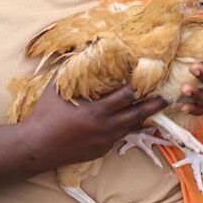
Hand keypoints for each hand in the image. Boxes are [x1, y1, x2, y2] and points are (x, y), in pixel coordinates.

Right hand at [20, 81, 167, 171]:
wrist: (36, 147)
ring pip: (129, 129)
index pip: (126, 97)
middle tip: (166, 99)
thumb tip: (80, 50)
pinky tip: (125, 122)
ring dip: (140, 119)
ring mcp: (104, 142)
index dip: (137, 87)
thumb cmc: (45, 114)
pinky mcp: (100, 151)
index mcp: (97, 111)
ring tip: (153, 111)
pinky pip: (117, 138)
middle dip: (153, 106)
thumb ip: (71, 69)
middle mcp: (105, 128)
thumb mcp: (57, 88)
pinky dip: (122, 129)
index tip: (146, 78)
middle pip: (136, 115)